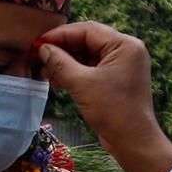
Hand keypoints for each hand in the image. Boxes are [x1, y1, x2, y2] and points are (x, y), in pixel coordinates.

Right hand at [34, 22, 171, 171]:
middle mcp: (126, 51)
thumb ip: (60, 62)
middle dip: (62, 50)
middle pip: (87, 41)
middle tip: (39, 58)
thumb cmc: (113, 110)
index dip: (60, 35)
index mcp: (124, 45)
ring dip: (65, 63)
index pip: (87, 30)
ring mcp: (122, 66)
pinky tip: (57, 81)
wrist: (133, 141)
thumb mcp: (82, 84)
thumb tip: (42, 49)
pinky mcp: (116, 80)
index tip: (38, 43)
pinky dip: (74, 73)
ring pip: (87, 56)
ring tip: (45, 72)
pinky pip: (92, 69)